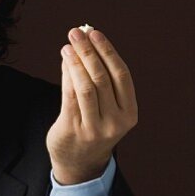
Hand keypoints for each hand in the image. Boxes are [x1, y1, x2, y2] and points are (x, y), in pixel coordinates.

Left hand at [46, 27, 137, 184]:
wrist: (80, 162)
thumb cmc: (94, 126)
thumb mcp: (106, 108)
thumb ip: (100, 79)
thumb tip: (86, 43)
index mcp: (129, 113)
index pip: (121, 76)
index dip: (108, 52)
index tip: (95, 33)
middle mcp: (115, 122)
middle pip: (102, 78)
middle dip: (89, 52)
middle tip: (77, 33)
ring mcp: (94, 128)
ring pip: (85, 87)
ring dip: (76, 62)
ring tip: (68, 45)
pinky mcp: (73, 130)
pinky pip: (70, 96)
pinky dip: (67, 75)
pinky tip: (64, 61)